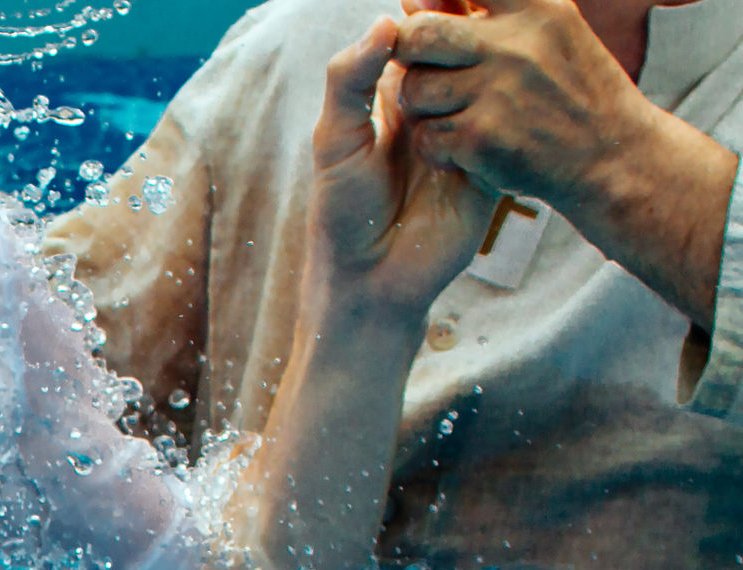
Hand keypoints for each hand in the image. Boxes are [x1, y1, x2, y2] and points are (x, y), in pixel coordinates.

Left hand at [306, 17, 496, 322]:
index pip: (418, 38)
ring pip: (484, 86)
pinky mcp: (490, 165)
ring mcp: (465, 135)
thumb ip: (349, 79)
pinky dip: (487, 131)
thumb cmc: (343, 208)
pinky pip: (499, 130)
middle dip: (456, 50)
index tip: (437, 12)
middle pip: (458, 54)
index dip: (429, 20)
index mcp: (392, 95)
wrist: (372, 277)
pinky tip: (465, 153)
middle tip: (442, 67)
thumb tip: (386, 22)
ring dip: (472, 90)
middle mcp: (433, 109)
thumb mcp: (335, 139)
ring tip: (441, 127)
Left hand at [393, 0, 737, 329]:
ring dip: (423, 108)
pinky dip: (437, 148)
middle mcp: (515, 45)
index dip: (433, 3)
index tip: (428, 13)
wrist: (615, 159)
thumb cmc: (572, 93)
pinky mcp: (483, 139)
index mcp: (535, 9)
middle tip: (426, 71)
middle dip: (409, 54)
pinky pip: (425, 136)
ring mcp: (498, 92)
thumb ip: (485, 14)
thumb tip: (411, 1)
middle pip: (417, 34)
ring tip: (455, 115)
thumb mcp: (548, 35)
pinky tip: (465, 149)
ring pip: (413, 89)